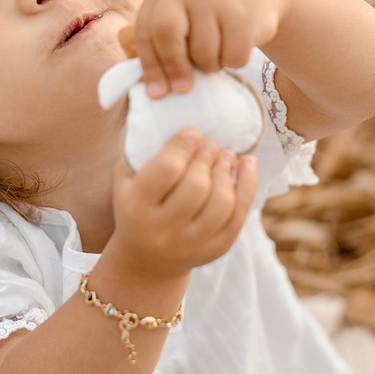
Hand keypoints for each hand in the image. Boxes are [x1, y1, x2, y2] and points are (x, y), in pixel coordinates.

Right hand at [110, 129, 258, 277]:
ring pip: (221, 203)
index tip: (193, 132)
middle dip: (207, 157)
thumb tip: (174, 114)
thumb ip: (141, 150)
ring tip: (226, 154)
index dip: (183, 146)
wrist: (146, 259)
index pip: (166, 170)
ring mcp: (192, 244)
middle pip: (196, 186)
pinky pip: (239, 216)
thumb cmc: (137, 206)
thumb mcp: (126, 180)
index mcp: (136, 207)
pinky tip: (247, 165)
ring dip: (228, 171)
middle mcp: (163, 230)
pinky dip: (248, 186)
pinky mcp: (216, 250)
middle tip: (211, 143)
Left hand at [133, 0, 286, 97]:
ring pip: (203, 52)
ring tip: (217, 52)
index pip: (146, 32)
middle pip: (167, 34)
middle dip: (174, 67)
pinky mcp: (243, 13)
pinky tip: (237, 45)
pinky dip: (234, 62)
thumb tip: (156, 93)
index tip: (157, 94)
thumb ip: (163, 46)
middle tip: (184, 89)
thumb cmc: (210, 16)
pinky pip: (233, 56)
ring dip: (210, 65)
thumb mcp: (182, 19)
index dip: (151, 66)